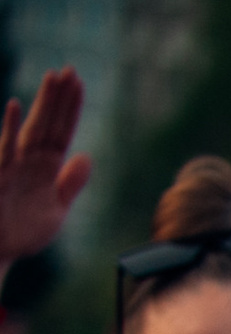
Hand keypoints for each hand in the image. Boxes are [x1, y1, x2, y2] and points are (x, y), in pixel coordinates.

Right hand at [0, 68, 90, 266]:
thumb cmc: (20, 232)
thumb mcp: (55, 210)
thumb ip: (70, 184)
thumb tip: (86, 157)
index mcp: (45, 169)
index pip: (62, 132)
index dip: (71, 109)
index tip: (79, 83)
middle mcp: (29, 161)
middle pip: (48, 123)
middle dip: (59, 98)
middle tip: (71, 69)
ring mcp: (12, 165)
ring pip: (30, 129)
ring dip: (42, 104)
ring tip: (52, 77)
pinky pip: (4, 148)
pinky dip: (9, 127)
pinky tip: (15, 105)